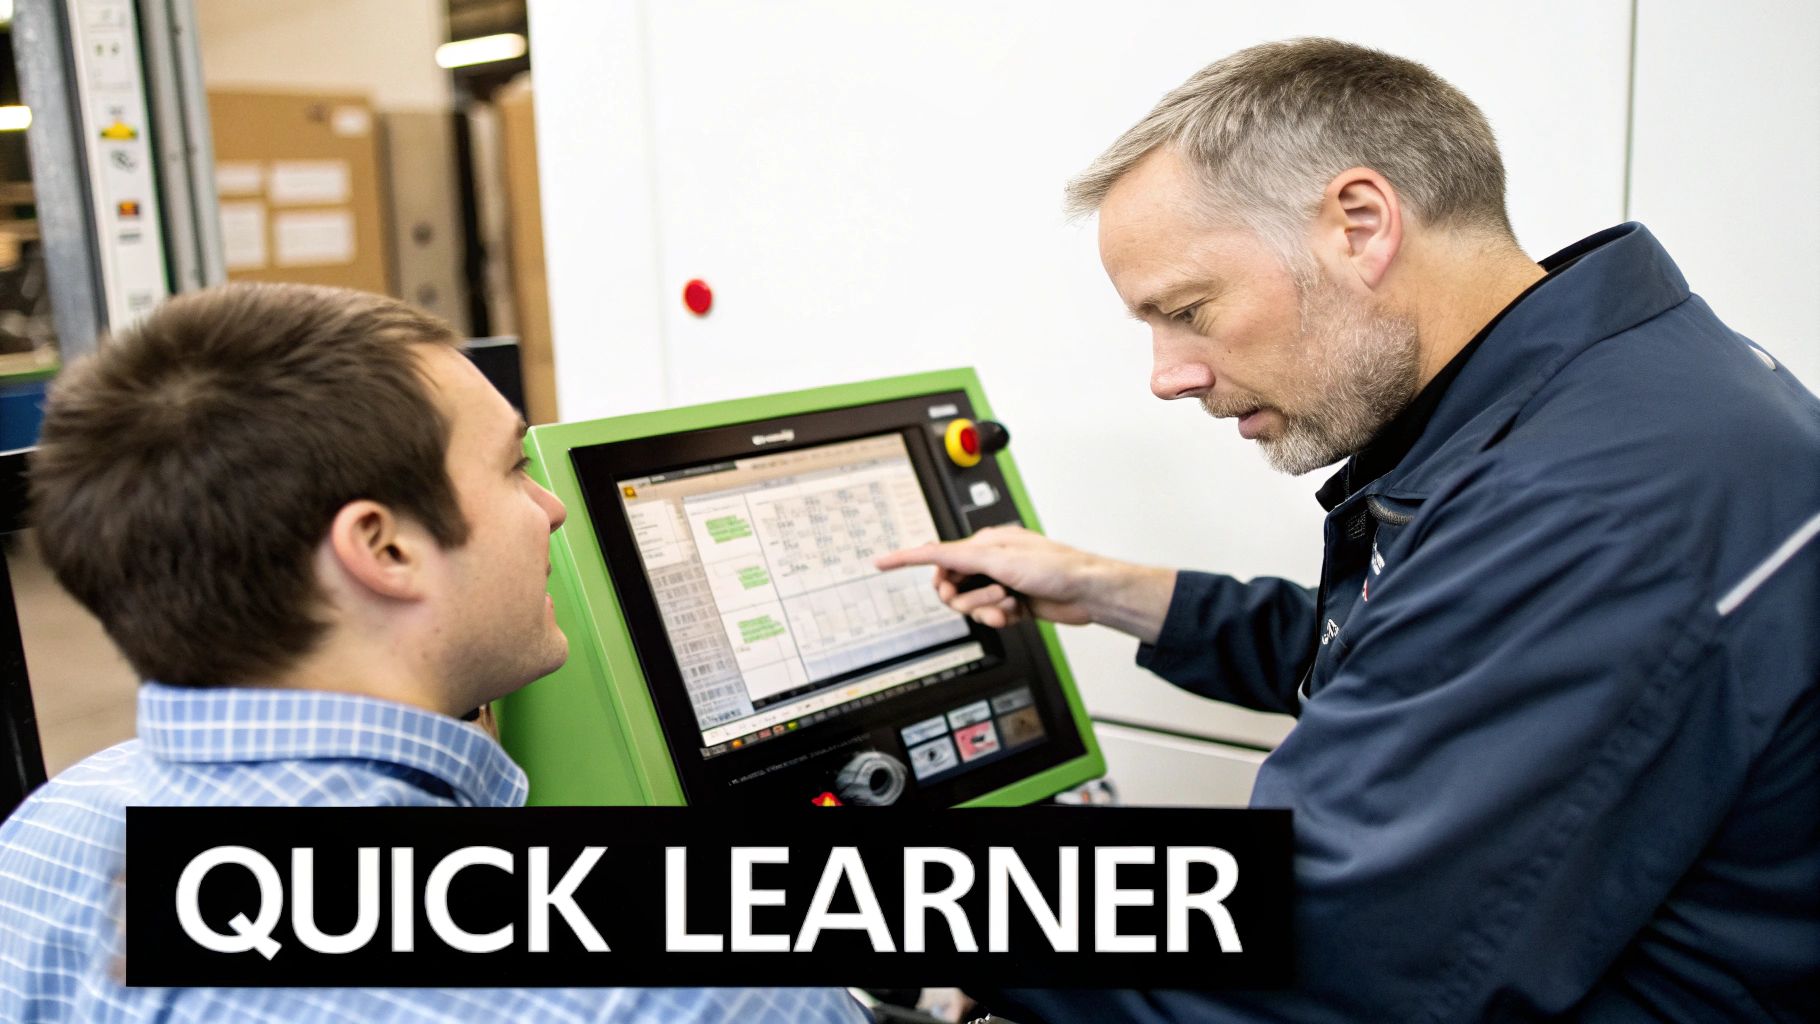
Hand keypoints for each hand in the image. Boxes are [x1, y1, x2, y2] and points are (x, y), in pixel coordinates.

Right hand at [874, 526, 1174, 640]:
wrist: (1087, 594)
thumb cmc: (1055, 567)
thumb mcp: (999, 559)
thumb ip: (959, 556)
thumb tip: (928, 551)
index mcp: (984, 542)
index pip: (937, 552)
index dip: (907, 558)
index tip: (881, 562)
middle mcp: (990, 560)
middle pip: (951, 585)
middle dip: (965, 597)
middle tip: (986, 596)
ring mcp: (1001, 583)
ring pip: (970, 604)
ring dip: (985, 608)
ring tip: (1008, 604)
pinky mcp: (1012, 603)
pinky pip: (988, 615)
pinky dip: (999, 617)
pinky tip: (1015, 613)